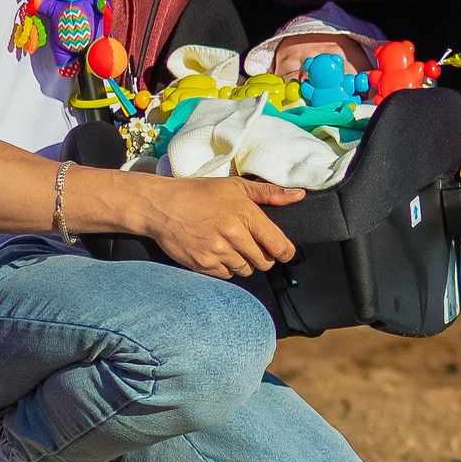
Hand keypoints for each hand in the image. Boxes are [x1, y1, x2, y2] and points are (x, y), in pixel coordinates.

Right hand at [142, 175, 300, 277]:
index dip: (286, 252)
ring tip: (234, 246)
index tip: (284, 251)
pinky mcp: (203, 265)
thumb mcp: (236, 186)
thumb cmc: (199, 193)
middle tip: (255, 245)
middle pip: (265, 262)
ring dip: (245, 262)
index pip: (279, 245)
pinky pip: (227, 275)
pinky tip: (219, 252)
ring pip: (247, 270)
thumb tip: (299, 195)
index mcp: (246, 215)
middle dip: (265, 256)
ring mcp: (217, 253)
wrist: (161, 206)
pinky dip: (227, 268)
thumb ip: (270, 193)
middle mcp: (233, 236)